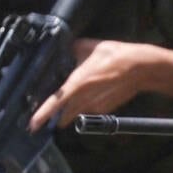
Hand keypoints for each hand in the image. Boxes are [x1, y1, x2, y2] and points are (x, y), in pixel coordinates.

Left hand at [30, 39, 172, 131]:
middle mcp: (85, 98)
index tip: (33, 124)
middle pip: (65, 114)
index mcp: (77, 83)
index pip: (56, 102)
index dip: (43, 114)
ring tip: (63, 113)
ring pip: (77, 113)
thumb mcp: (87, 47)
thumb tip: (65, 51)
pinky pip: (89, 110)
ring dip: (69, 114)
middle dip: (55, 117)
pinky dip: (84, 107)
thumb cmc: (114, 56)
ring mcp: (96, 106)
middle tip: (43, 120)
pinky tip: (89, 98)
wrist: (139, 68)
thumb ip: (72, 51)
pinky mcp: (105, 108)